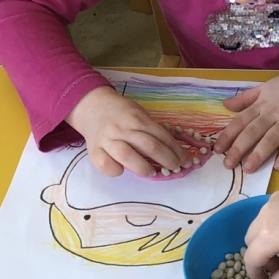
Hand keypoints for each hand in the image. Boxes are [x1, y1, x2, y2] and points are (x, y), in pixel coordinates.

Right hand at [68, 85, 186, 176]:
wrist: (91, 105)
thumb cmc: (121, 114)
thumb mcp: (139, 114)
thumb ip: (152, 130)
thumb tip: (175, 152)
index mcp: (137, 118)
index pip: (162, 136)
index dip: (177, 151)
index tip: (187, 161)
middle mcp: (122, 128)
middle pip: (149, 146)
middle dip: (167, 160)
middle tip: (175, 168)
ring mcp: (107, 139)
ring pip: (127, 155)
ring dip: (144, 167)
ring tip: (152, 173)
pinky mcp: (94, 150)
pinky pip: (105, 164)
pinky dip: (115, 170)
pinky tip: (123, 171)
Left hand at [215, 61, 278, 174]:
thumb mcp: (266, 86)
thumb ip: (246, 98)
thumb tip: (225, 105)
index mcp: (262, 104)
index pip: (240, 121)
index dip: (228, 135)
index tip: (217, 149)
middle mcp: (272, 113)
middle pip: (252, 132)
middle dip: (238, 148)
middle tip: (227, 164)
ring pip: (271, 138)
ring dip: (258, 154)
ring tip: (248, 169)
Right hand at [243, 182, 278, 278]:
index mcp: (269, 236)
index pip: (251, 258)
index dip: (254, 273)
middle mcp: (265, 215)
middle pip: (250, 238)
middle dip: (260, 254)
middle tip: (278, 264)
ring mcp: (275, 199)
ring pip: (259, 222)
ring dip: (266, 237)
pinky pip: (272, 208)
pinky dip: (275, 221)